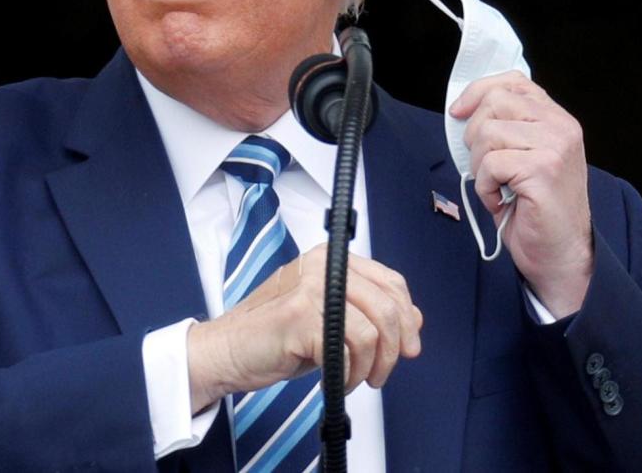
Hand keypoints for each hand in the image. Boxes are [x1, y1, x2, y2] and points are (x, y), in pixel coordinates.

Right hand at [185, 246, 422, 413]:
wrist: (227, 350)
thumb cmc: (275, 336)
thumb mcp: (330, 318)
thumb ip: (368, 312)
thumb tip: (414, 319)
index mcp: (330, 260)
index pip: (391, 281)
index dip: (407, 317)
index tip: (409, 346)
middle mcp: (321, 266)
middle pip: (387, 306)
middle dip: (394, 349)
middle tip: (382, 373)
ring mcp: (310, 288)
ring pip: (372, 331)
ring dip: (369, 366)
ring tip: (354, 379)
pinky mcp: (300, 315)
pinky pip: (348, 349)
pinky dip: (347, 374)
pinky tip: (334, 380)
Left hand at [449, 71, 592, 316]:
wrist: (560, 252)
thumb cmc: (534, 207)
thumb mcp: (521, 156)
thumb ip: (505, 127)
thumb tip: (462, 110)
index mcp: (556, 118)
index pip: (511, 82)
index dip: (478, 92)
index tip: (458, 112)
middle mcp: (560, 126)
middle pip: (493, 103)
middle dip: (474, 136)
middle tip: (486, 167)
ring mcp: (555, 146)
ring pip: (488, 133)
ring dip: (480, 166)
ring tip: (497, 186)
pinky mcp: (544, 169)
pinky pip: (490, 164)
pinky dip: (485, 187)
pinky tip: (501, 200)